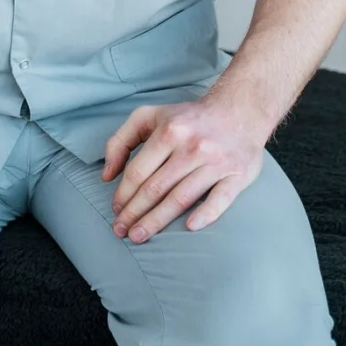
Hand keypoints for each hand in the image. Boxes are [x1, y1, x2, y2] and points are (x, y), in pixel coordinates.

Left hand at [101, 96, 264, 243]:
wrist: (239, 109)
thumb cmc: (187, 118)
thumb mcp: (149, 116)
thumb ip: (121, 140)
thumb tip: (106, 175)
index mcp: (168, 131)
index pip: (138, 171)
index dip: (123, 194)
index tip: (115, 210)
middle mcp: (191, 147)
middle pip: (156, 188)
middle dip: (134, 213)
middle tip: (121, 231)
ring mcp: (216, 162)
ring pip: (181, 198)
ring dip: (157, 221)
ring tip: (140, 236)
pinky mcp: (237, 174)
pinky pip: (220, 199)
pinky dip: (205, 214)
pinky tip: (189, 227)